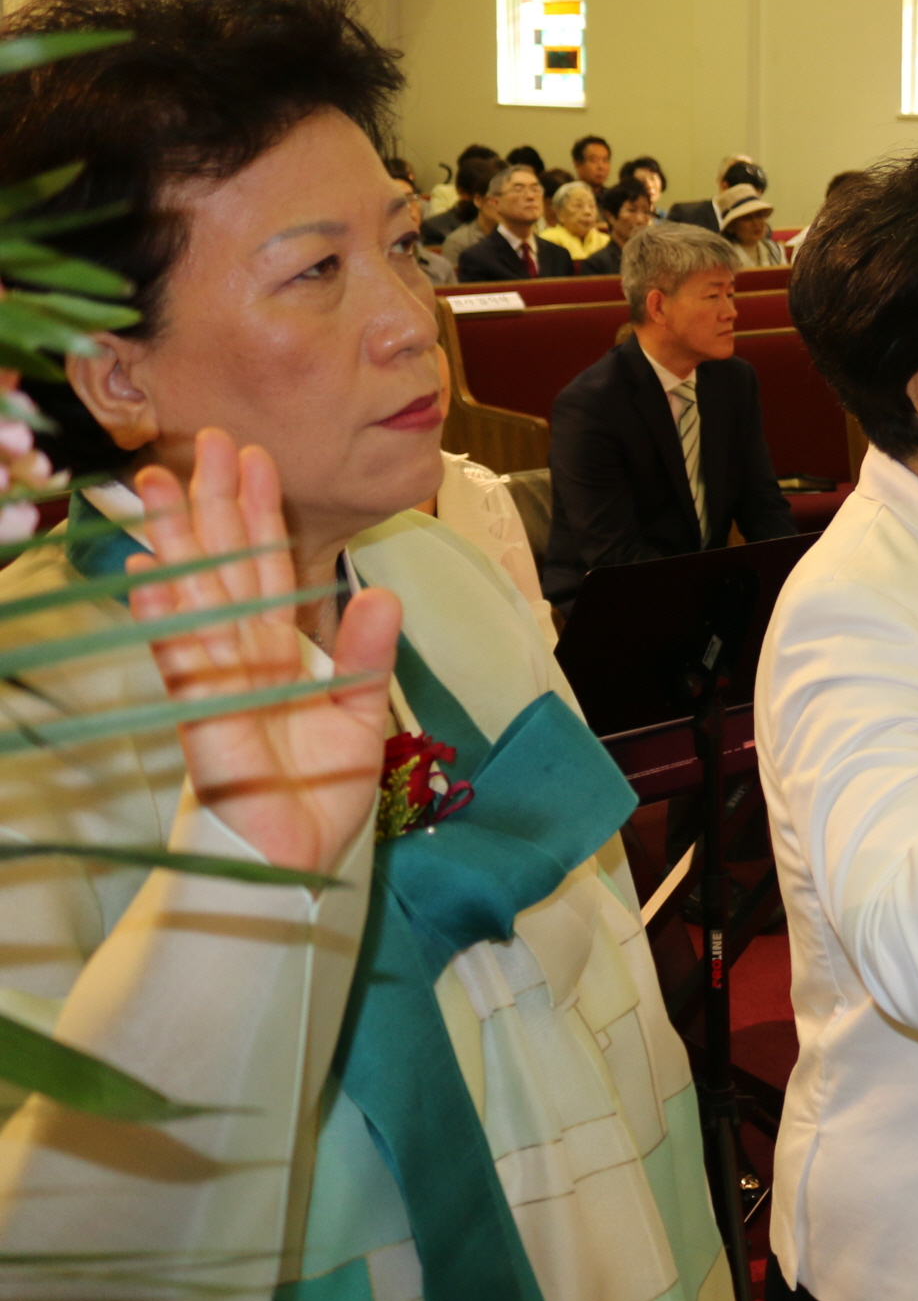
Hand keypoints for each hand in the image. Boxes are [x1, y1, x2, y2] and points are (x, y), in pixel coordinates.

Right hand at [129, 429, 400, 878]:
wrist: (298, 860)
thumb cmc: (319, 791)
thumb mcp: (362, 713)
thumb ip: (370, 654)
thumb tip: (382, 592)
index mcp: (280, 650)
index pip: (266, 568)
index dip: (258, 514)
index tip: (254, 455)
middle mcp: (242, 656)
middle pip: (224, 568)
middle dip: (212, 505)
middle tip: (204, 440)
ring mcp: (220, 684)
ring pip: (196, 600)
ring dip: (178, 543)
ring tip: (160, 485)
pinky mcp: (207, 722)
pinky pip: (187, 665)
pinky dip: (169, 620)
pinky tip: (152, 575)